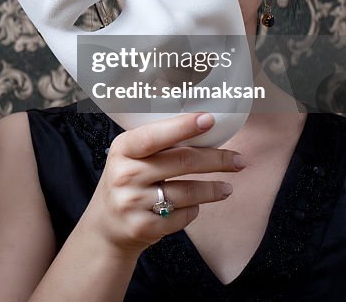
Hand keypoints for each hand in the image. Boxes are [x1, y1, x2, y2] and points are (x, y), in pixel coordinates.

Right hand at [82, 112, 242, 255]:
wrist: (107, 226)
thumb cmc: (128, 182)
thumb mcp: (132, 157)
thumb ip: (159, 145)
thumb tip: (204, 129)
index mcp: (123, 149)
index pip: (156, 135)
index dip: (184, 127)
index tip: (210, 119)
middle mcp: (125, 174)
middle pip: (181, 162)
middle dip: (217, 160)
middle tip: (238, 160)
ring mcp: (133, 202)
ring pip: (188, 192)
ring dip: (214, 189)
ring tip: (227, 188)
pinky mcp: (144, 226)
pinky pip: (183, 215)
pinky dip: (195, 209)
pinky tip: (194, 206)